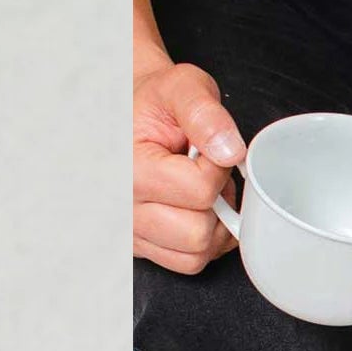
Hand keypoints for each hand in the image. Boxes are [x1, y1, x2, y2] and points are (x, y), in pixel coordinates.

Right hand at [133, 58, 244, 272]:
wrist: (130, 112)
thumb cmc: (155, 103)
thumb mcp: (181, 88)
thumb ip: (205, 113)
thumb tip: (230, 151)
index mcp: (127, 169)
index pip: (199, 191)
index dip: (218, 169)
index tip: (208, 152)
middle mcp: (121, 208)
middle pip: (197, 233)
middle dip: (216, 203)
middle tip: (204, 174)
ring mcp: (129, 232)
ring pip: (195, 255)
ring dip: (211, 226)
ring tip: (199, 192)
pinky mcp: (140, 246)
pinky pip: (187, 262)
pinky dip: (202, 243)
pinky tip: (195, 211)